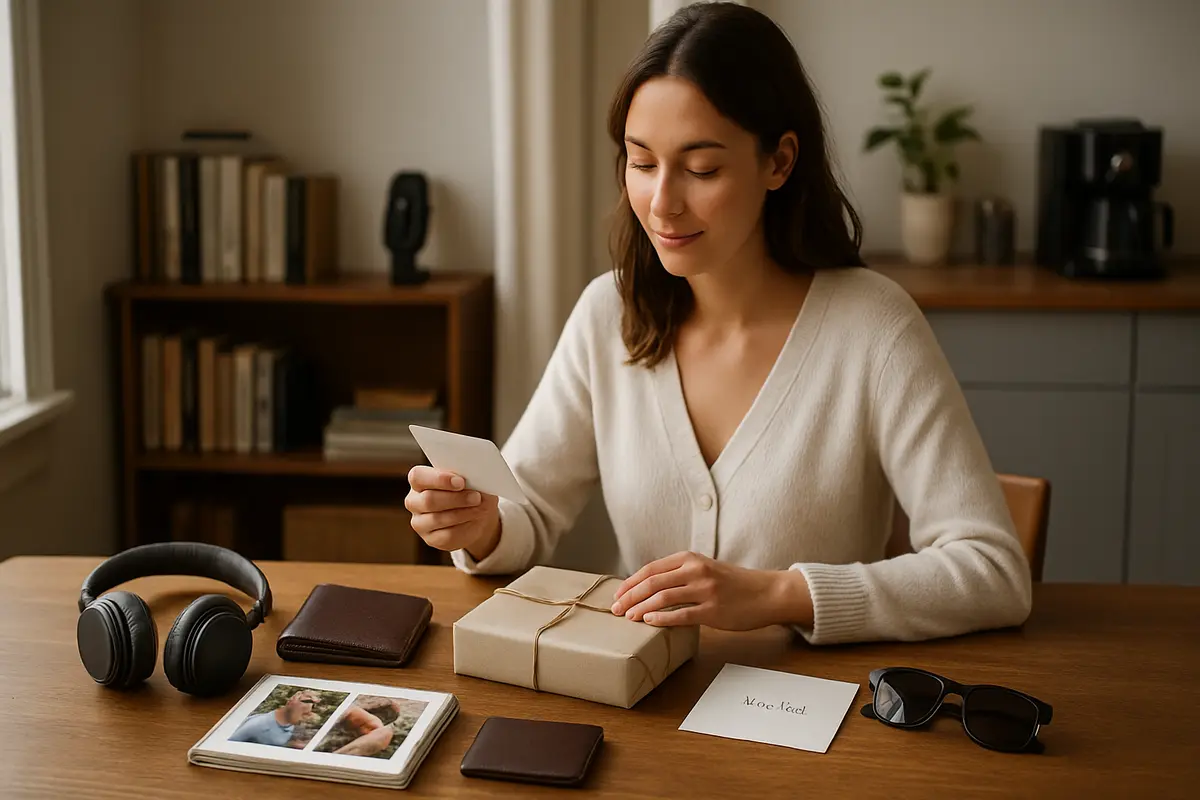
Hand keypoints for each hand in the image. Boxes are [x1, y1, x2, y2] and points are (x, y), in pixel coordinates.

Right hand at [405, 466, 500, 558]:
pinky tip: (474, 521)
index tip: (460, 482)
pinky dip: (464, 528)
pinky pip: (447, 536)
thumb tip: (475, 478)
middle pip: (429, 500)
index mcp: (419, 480)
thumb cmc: (470, 489)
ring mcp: (419, 522)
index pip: (418, 477)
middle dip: (456, 498)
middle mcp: (414, 501)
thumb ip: (467, 476)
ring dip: (462, 513)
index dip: (439, 479)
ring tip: (479, 509)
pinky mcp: (430, 539)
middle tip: (476, 497)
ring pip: (437, 519)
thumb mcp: (471, 479)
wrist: (477, 514)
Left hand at [610, 551, 813, 630]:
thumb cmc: (734, 583)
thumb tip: (649, 587)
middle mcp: (695, 571)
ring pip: (662, 598)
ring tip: (628, 617)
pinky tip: (649, 621)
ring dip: (640, 608)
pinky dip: (661, 618)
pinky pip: (680, 615)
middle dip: (629, 596)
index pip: (651, 569)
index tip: (617, 595)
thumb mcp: (705, 569)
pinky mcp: (712, 610)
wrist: (766, 593)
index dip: (630, 583)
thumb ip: (680, 574)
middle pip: (652, 583)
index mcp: (690, 558)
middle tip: (616, 609)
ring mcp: (704, 590)